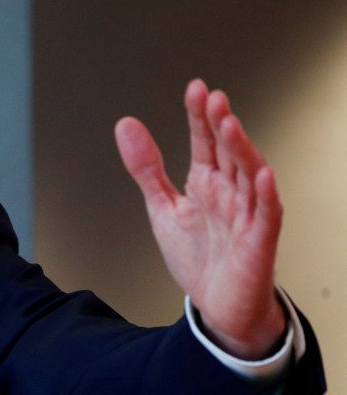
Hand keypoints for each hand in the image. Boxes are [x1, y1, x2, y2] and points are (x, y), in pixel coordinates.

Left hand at [115, 79, 285, 359]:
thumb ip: (145, 168)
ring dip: (242, 150)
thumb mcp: (161, 208)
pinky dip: (266, 196)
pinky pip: (267, 215)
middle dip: (221, 125)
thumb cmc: (198, 258)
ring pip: (249, 176)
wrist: (215, 305)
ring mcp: (246, 215)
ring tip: (230, 125)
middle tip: (212, 99)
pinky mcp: (258, 242)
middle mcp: (229, 194)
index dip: (200, 117)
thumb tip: (126, 126)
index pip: (205, 142)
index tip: (196, 89)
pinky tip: (263, 176)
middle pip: (228, 152)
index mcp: (206, 183)